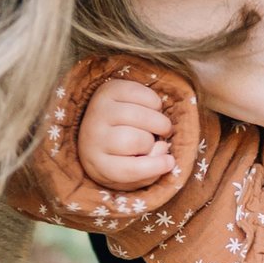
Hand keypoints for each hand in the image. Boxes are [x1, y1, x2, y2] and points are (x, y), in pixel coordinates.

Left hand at [77, 72, 178, 189]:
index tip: (170, 162)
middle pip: (133, 140)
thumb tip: (163, 148)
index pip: (127, 169)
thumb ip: (151, 169)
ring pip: (137, 116)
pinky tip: (152, 110)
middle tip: (157, 140)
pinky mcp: (107, 90)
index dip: (154, 167)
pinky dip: (154, 102)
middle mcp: (93, 137)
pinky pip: (138, 93)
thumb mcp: (133, 172)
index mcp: (98, 163)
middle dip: (152, 142)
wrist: (98, 128)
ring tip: (158, 126)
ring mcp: (98, 111)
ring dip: (158, 122)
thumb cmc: (122, 155)